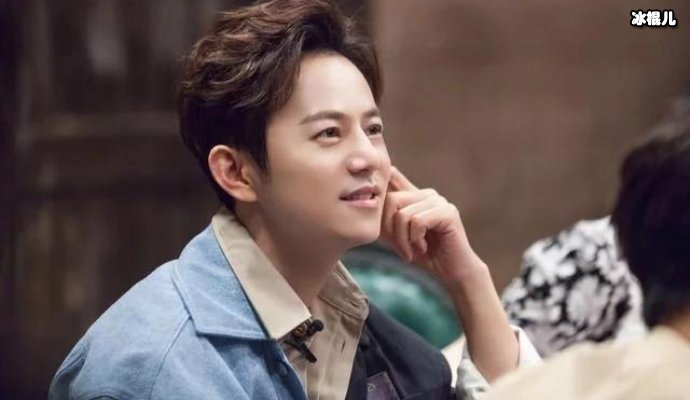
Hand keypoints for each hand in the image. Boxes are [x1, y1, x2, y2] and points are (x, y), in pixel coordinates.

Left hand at [380, 167, 485, 284]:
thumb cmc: (423, 255)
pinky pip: (417, 221)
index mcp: (414, 195)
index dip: (380, 186)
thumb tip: (366, 205)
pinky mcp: (448, 212)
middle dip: (389, 229)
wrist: (451, 272)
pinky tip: (424, 247)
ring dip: (403, 239)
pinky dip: (415, 239)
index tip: (370, 200)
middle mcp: (426, 194)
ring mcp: (439, 201)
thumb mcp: (396, 236)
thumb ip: (384, 220)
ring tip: (413, 249)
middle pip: (390, 200)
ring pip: (403, 214)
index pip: (392, 176)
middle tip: (400, 247)